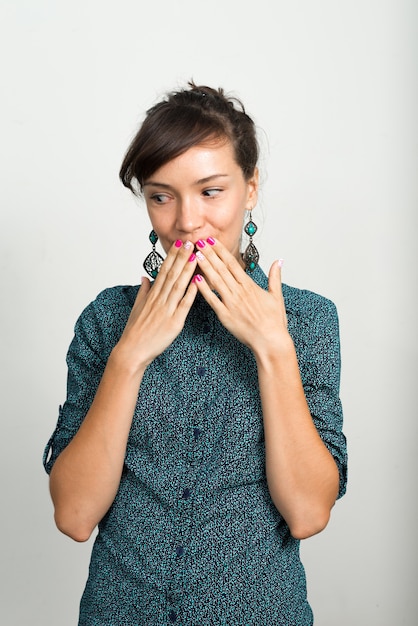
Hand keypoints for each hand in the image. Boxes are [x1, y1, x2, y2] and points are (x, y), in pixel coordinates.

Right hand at [114, 241, 197, 370]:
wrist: (132, 350)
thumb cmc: (135, 331)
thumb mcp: (137, 308)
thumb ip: (143, 291)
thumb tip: (144, 277)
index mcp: (152, 295)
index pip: (163, 271)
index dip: (172, 256)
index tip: (179, 243)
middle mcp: (159, 299)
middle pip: (172, 274)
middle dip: (181, 257)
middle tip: (190, 241)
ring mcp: (167, 310)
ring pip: (178, 286)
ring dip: (187, 270)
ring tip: (195, 255)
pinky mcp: (174, 322)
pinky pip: (184, 305)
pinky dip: (191, 292)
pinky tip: (197, 281)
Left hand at [193, 239, 291, 358]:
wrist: (271, 341)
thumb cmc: (274, 322)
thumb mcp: (277, 296)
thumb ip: (275, 277)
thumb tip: (278, 261)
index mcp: (250, 286)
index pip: (233, 264)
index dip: (221, 251)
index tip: (212, 241)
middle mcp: (239, 292)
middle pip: (222, 269)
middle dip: (210, 254)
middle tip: (199, 241)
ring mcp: (231, 303)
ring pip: (216, 281)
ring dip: (205, 267)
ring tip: (196, 255)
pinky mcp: (225, 316)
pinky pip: (212, 300)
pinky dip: (204, 290)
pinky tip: (196, 279)